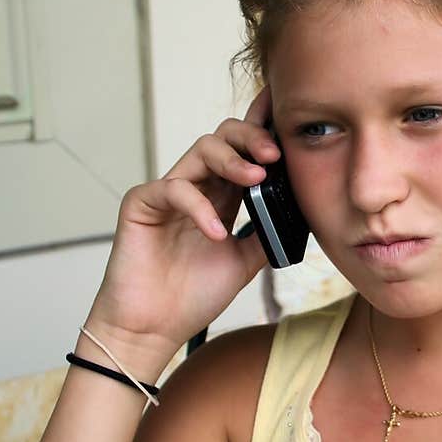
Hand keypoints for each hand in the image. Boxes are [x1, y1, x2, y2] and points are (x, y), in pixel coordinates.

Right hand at [85, 87, 279, 358]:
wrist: (155, 329)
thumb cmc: (192, 296)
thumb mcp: (246, 262)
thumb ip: (267, 232)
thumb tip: (299, 209)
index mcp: (220, 196)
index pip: (242, 150)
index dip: (261, 126)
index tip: (287, 113)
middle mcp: (196, 187)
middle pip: (223, 137)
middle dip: (252, 137)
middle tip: (275, 154)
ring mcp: (167, 193)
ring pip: (200, 150)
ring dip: (232, 160)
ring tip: (256, 179)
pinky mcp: (141, 204)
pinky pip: (173, 189)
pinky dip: (199, 207)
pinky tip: (217, 233)